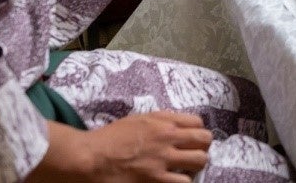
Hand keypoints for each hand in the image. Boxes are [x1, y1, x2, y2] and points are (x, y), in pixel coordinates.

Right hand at [87, 111, 211, 181]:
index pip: (198, 122)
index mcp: (163, 121)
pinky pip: (184, 182)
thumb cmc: (110, 138)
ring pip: (200, 161)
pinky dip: (183, 182)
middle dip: (202, 147)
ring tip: (186, 170)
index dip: (197, 131)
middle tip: (193, 155)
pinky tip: (174, 181)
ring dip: (195, 166)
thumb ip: (161, 120)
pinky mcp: (156, 180)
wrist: (90, 157)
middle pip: (204, 140)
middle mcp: (167, 137)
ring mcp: (163, 160)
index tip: (191, 139)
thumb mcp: (138, 120)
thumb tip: (178, 125)